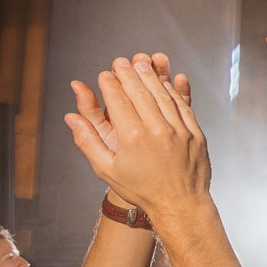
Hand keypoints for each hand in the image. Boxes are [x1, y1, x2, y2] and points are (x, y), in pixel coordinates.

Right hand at [64, 56, 210, 220]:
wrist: (181, 205)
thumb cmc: (142, 190)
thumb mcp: (107, 170)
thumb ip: (88, 141)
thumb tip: (71, 118)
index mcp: (133, 137)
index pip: (118, 100)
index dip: (110, 84)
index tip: (104, 74)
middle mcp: (157, 129)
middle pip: (140, 92)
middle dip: (129, 74)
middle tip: (121, 61)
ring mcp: (179, 130)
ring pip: (163, 95)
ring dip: (151, 77)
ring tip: (141, 64)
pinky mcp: (195, 133)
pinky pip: (183, 106)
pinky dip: (173, 91)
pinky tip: (166, 82)